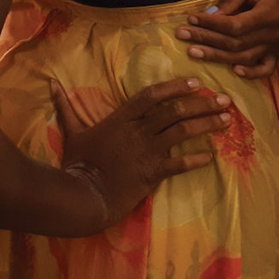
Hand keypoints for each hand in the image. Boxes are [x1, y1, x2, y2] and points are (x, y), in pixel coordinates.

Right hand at [53, 76, 230, 230]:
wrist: (82, 195)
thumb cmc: (77, 163)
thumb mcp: (72, 131)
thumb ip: (66, 107)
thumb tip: (52, 84)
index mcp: (121, 118)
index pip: (152, 95)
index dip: (175, 86)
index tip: (196, 82)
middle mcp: (138, 131)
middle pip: (174, 111)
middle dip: (201, 104)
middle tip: (224, 100)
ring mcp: (146, 152)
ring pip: (181, 132)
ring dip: (206, 125)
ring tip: (226, 120)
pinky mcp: (152, 174)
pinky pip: (179, 165)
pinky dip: (196, 160)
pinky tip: (211, 157)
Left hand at [175, 0, 278, 77]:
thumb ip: (230, 3)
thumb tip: (209, 17)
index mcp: (270, 14)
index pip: (235, 26)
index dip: (211, 25)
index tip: (191, 19)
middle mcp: (275, 33)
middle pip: (236, 44)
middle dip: (207, 40)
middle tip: (182, 35)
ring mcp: (277, 44)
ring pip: (244, 57)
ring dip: (217, 56)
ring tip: (193, 51)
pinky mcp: (276, 49)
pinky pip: (266, 68)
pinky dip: (251, 73)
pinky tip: (233, 71)